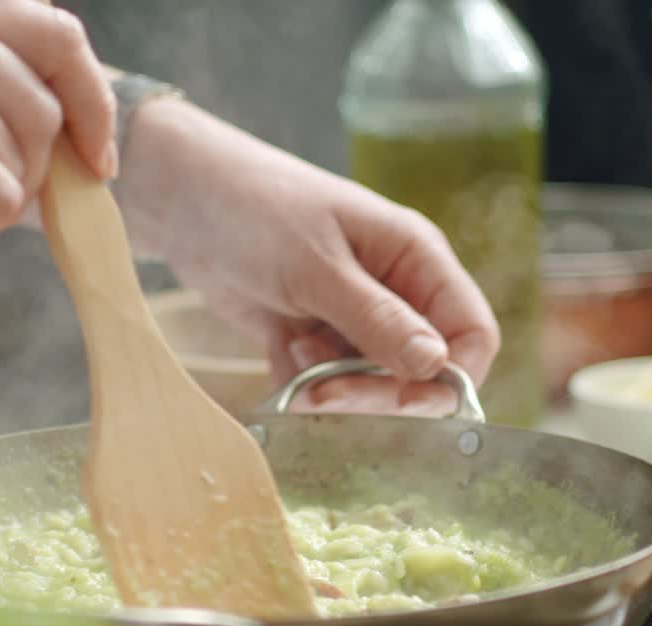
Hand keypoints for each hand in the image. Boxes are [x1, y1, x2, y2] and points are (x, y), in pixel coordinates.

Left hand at [115, 98, 499, 416]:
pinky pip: (323, 385)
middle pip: (421, 371)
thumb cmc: (255, 208)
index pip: (470, 333)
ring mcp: (351, 317)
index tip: (404, 400)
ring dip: (334, 390)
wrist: (181, 200)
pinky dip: (301, 384)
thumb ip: (376, 318)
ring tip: (292, 355)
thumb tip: (437, 366)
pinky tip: (278, 346)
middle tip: (327, 394)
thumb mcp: (316, 265)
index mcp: (415, 258)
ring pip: (369, 385)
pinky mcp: (309, 337)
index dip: (449, 377)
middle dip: (377, 391)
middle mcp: (394, 291)